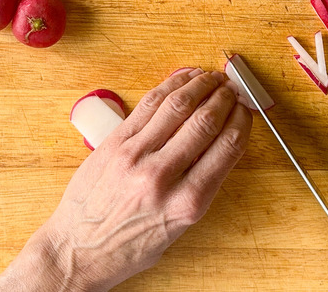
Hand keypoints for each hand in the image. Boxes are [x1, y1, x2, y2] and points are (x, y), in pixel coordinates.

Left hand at [0, 68, 252, 291]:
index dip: (242, 120)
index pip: (227, 147)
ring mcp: (135, 156)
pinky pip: (148, 105)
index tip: (247, 110)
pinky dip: (170, 86)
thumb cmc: (128, 245)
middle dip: (225, 98)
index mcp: (186, 203)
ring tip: (212, 77)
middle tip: (233, 89)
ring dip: (200, 84)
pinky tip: (183, 79)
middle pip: (205, 121)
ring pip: (177, 105)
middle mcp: (161, 176)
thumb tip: (222, 142)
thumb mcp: (179, 227)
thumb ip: (201, 186)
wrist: (79, 250)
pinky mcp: (114, 142)